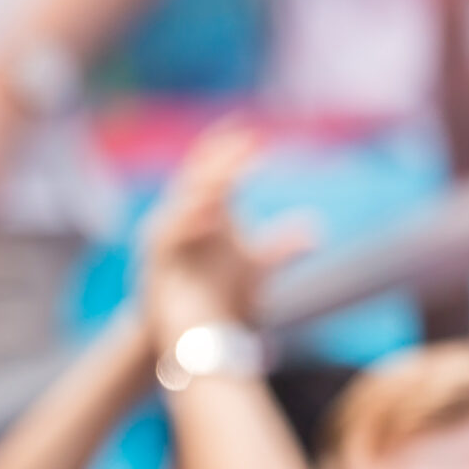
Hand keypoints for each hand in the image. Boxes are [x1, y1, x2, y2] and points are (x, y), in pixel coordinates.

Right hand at [136, 124, 312, 346]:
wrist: (187, 337)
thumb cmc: (219, 299)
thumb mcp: (254, 270)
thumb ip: (280, 248)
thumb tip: (314, 231)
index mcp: (204, 217)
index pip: (213, 174)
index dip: (229, 152)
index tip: (250, 132)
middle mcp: (181, 223)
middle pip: (196, 182)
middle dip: (217, 161)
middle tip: (240, 142)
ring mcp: (165, 243)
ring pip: (181, 206)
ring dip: (204, 188)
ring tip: (230, 172)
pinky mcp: (154, 266)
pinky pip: (169, 238)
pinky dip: (188, 225)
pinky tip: (215, 214)